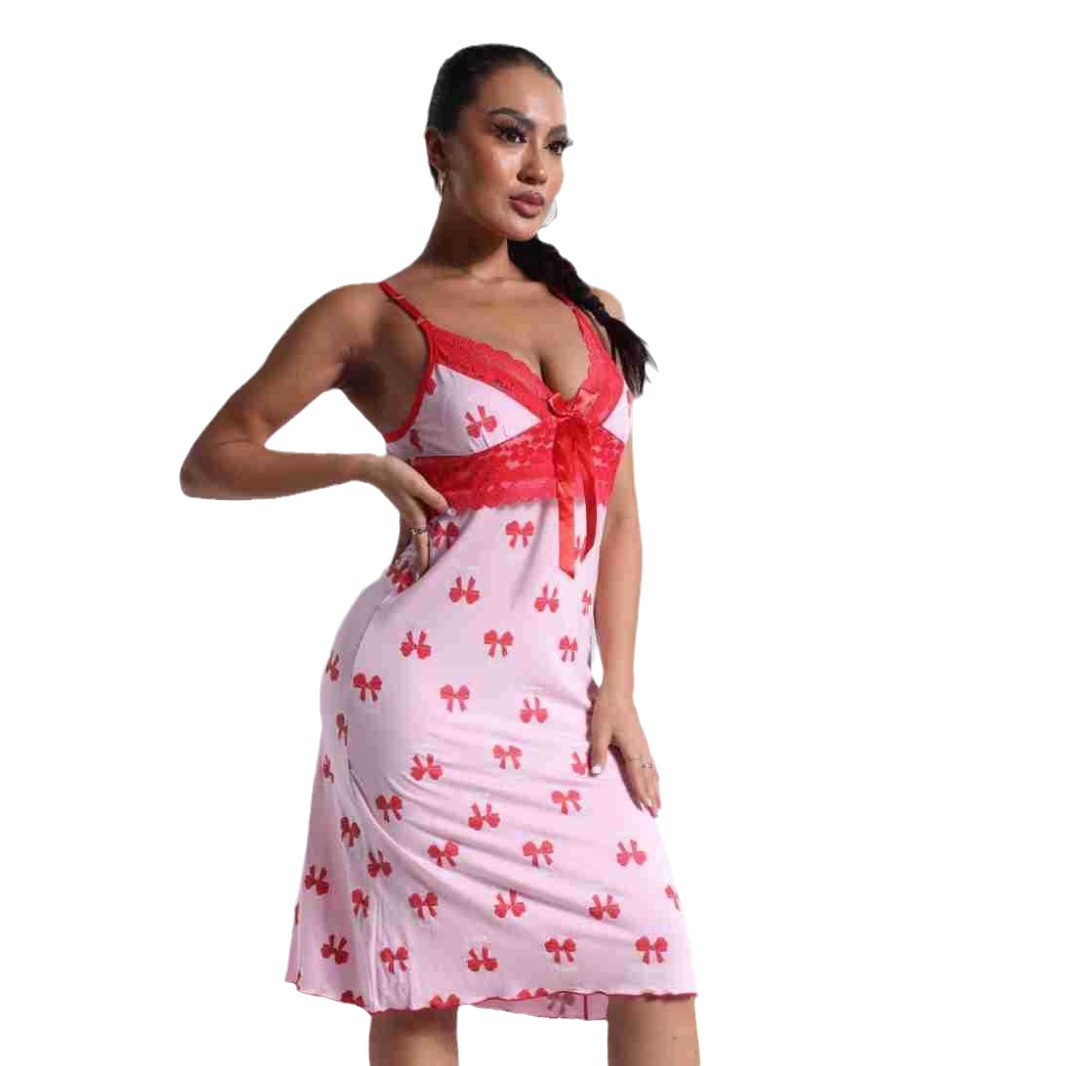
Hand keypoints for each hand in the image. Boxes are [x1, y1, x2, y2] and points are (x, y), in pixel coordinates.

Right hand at [366, 454, 449, 577]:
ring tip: (410, 567)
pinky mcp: (404, 508)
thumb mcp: (417, 484)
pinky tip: (407, 543)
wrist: (374, 468)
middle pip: (415, 545)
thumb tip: (446, 509)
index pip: (421, 543)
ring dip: (410, 553)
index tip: (423, 575)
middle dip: (416, 562)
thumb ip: (432, 497)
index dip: (423, 559)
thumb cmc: (395, 474)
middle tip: (418, 578)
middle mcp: (411, 519)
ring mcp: (406, 515)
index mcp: (415, 516)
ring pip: (410, 539)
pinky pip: (407, 530)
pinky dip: (406, 541)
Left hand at [587, 681, 660, 816]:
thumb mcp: (599, 731)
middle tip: (657, 812)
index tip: (647, 807)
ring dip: (656, 787)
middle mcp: (641, 748)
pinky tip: (656, 779)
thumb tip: (597, 773)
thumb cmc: (607, 710)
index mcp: (632, 748)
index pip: (637, 775)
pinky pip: (651, 763)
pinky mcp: (641, 740)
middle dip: (653, 794)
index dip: (642, 792)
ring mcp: (643, 744)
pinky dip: (655, 775)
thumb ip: (598, 753)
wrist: (618, 691)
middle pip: (649, 776)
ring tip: (659, 802)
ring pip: (652, 770)